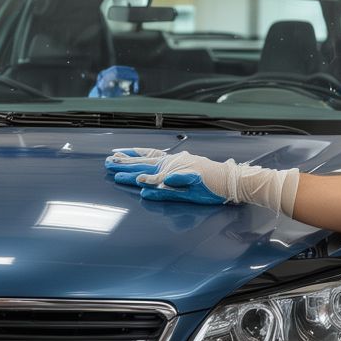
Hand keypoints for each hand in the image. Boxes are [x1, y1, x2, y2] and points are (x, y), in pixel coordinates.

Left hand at [103, 149, 298, 212]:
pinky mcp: (191, 183)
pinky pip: (172, 185)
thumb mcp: (186, 180)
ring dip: (135, 173)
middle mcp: (175, 165)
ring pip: (154, 172)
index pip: (148, 156)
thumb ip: (168, 183)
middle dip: (126, 163)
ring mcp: (182, 173)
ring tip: (118, 173)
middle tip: (108, 162)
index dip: (132, 155)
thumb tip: (148, 185)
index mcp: (174, 163)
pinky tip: (145, 186)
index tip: (116, 153)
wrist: (232, 181)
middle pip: (146, 163)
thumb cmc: (210, 181)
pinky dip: (158, 186)